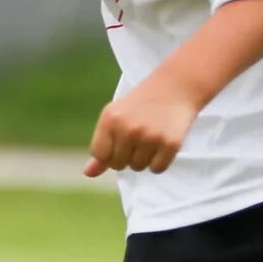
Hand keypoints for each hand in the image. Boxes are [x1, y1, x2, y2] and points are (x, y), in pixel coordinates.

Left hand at [85, 76, 203, 177]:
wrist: (175, 87)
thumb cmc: (140, 106)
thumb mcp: (115, 118)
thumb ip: (101, 147)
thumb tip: (88, 174)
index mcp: (110, 119)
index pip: (100, 155)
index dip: (109, 152)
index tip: (120, 140)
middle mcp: (128, 128)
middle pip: (118, 164)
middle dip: (127, 155)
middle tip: (139, 135)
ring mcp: (149, 136)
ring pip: (138, 167)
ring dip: (144, 158)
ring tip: (151, 137)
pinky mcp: (169, 144)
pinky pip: (157, 169)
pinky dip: (160, 161)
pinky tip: (162, 142)